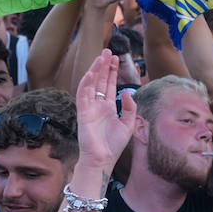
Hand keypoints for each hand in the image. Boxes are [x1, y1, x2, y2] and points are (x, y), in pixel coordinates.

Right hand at [74, 50, 135, 167]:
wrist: (102, 160)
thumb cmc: (114, 145)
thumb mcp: (128, 124)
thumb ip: (130, 107)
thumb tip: (126, 92)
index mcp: (108, 108)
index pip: (109, 85)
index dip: (112, 72)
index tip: (116, 58)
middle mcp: (98, 105)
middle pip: (100, 81)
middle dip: (104, 66)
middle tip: (108, 51)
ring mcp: (89, 108)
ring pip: (91, 84)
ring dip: (95, 70)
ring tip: (101, 57)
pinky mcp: (83, 113)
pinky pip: (82, 95)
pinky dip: (86, 83)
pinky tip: (91, 73)